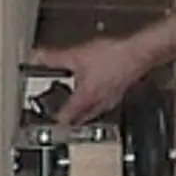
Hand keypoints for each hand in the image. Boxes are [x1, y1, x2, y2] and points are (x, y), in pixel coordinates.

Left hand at [28, 36, 144, 126]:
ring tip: (71, 101)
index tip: (44, 116)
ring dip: (80, 111)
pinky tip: (92, 89)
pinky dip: (93, 102)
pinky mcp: (118, 95)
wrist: (138, 53)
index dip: (52, 120)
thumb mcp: (76, 55)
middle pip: (78, 121)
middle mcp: (98, 105)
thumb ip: (54, 58)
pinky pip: (101, 105)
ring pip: (91, 114)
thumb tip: (37, 57)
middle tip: (56, 111)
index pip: (64, 119)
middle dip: (66, 119)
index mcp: (85, 99)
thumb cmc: (113, 56)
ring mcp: (110, 101)